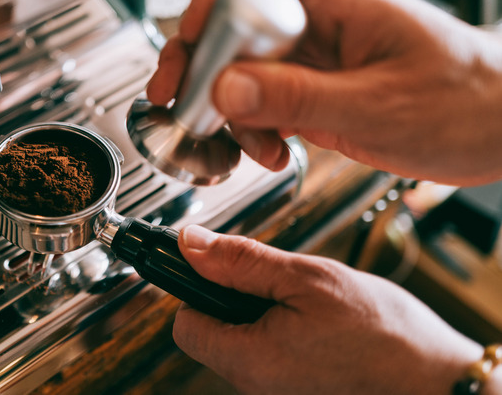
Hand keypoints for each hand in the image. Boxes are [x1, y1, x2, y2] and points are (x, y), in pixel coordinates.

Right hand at [147, 0, 501, 184]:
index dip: (213, 4)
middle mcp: (321, 32)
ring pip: (245, 74)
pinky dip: (254, 131)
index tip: (190, 45)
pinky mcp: (318, 99)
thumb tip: (228, 87)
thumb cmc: (469, 102)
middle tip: (178, 99)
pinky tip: (269, 153)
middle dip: (201, 65)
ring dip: (229, 111)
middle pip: (238, 30)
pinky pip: (267, 106)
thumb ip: (300, 98)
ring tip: (242, 145)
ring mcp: (317, 67)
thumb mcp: (379, 106)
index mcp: (339, 8)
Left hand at [173, 225, 484, 393]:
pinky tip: (319, 327)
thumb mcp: (307, 279)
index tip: (218, 270)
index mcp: (249, 360)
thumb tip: (192, 244)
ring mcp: (277, 394)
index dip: (196, 290)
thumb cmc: (384, 336)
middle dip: (237, 301)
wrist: (439, 382)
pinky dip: (285, 336)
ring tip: (307, 307)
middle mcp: (256, 387)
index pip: (185, 325)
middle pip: (214, 334)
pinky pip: (273, 359)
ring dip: (265, 316)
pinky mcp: (297, 393)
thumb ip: (242, 262)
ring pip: (246, 344)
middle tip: (280, 285)